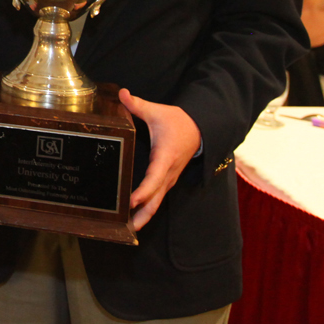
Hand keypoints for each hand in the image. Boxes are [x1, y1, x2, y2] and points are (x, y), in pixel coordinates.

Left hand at [118, 88, 200, 232]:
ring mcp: (169, 178)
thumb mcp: (158, 111)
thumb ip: (138, 105)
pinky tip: (137, 217)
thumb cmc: (179, 121)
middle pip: (156, 197)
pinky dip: (149, 209)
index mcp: (165, 156)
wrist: (201, 129)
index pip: (154, 177)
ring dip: (145, 215)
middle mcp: (168, 172)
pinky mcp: (168, 180)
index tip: (132, 201)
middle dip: (143, 213)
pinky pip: (158, 197)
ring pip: (158, 201)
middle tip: (128, 228)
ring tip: (130, 229)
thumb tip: (122, 93)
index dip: (144, 190)